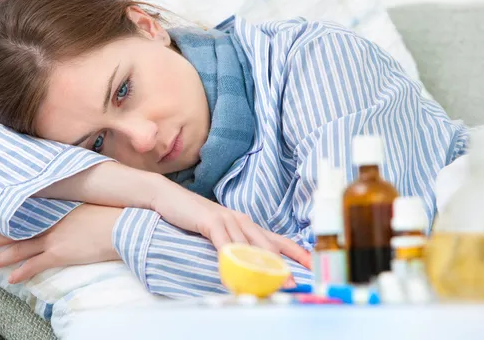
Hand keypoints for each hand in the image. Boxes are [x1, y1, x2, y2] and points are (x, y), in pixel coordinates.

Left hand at [0, 204, 122, 283]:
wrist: (120, 226)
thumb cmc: (111, 214)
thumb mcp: (92, 203)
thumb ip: (77, 205)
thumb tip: (75, 206)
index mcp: (58, 210)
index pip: (28, 215)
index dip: (11, 219)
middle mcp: (51, 223)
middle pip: (17, 231)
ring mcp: (53, 238)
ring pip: (21, 248)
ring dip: (3, 256)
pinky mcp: (60, 254)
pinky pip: (35, 264)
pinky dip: (22, 272)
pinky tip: (11, 278)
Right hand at [150, 176, 310, 268]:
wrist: (171, 197)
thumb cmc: (196, 217)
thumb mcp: (221, 233)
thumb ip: (235, 248)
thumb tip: (248, 269)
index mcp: (248, 225)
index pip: (278, 240)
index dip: (297, 253)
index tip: (312, 265)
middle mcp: (243, 221)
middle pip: (269, 246)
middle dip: (282, 267)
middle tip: (292, 284)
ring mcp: (228, 220)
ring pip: (249, 247)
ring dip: (260, 268)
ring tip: (269, 285)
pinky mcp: (211, 221)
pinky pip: (224, 244)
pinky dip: (230, 260)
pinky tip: (233, 273)